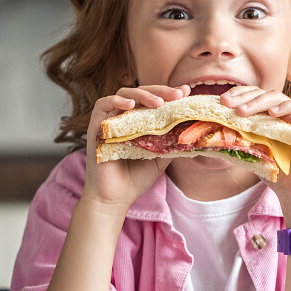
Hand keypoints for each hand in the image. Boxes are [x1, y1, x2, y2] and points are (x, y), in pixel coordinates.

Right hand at [82, 84, 186, 209]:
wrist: (115, 199)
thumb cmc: (135, 179)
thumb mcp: (161, 157)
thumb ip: (172, 142)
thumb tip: (195, 130)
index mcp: (138, 122)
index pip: (153, 99)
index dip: (168, 93)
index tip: (186, 92)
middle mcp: (123, 118)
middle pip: (140, 92)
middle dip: (160, 91)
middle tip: (178, 94)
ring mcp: (109, 121)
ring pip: (123, 95)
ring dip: (142, 95)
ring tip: (159, 102)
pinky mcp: (95, 128)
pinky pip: (102, 105)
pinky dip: (116, 101)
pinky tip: (130, 105)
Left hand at [218, 85, 290, 221]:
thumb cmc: (270, 169)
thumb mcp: (247, 150)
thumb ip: (233, 137)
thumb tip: (205, 131)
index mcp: (266, 114)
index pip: (251, 95)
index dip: (237, 94)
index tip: (220, 100)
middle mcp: (282, 111)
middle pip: (262, 93)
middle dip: (242, 96)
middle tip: (226, 103)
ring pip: (277, 97)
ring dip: (257, 102)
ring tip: (241, 111)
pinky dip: (286, 106)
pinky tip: (272, 113)